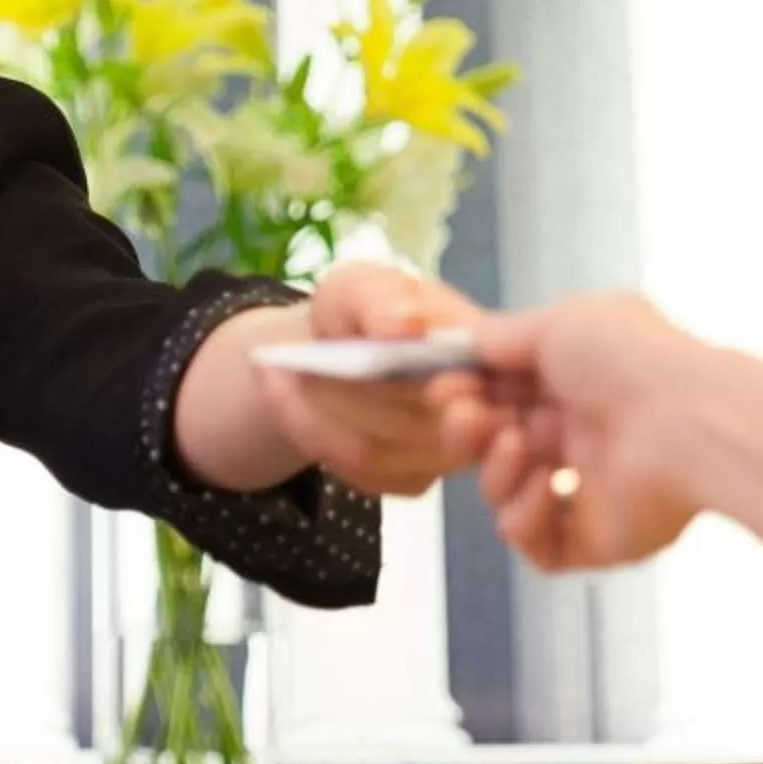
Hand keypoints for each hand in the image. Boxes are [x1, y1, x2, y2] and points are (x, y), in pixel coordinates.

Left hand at [250, 261, 478, 496]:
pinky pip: (360, 473)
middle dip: (347, 394)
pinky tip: (283, 398)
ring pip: (380, 451)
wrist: (336, 349)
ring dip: (313, 412)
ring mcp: (449, 452)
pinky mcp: (412, 479)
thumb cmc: (364, 310)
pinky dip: (310, 432)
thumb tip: (406, 326)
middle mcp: (484, 410)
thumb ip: (381, 297)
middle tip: (290, 362)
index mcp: (489, 354)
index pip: (486, 390)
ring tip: (273, 372)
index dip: (451, 394)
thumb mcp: (361, 284)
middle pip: (422, 425)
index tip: (385, 371)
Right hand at [429, 293, 706, 573]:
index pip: (500, 396)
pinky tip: (549, 486)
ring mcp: (588, 490)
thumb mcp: (557, 322)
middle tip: (467, 418)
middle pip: (494, 446)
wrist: (689, 422)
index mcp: (575, 383)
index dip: (465, 394)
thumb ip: (501, 337)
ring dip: (495, 472)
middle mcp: (580, 436)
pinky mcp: (596, 539)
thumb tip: (466, 345)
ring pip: (505, 496)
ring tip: (520, 447)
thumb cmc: (632, 361)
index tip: (444, 387)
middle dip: (467, 432)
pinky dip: (526, 517)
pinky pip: (536, 545)